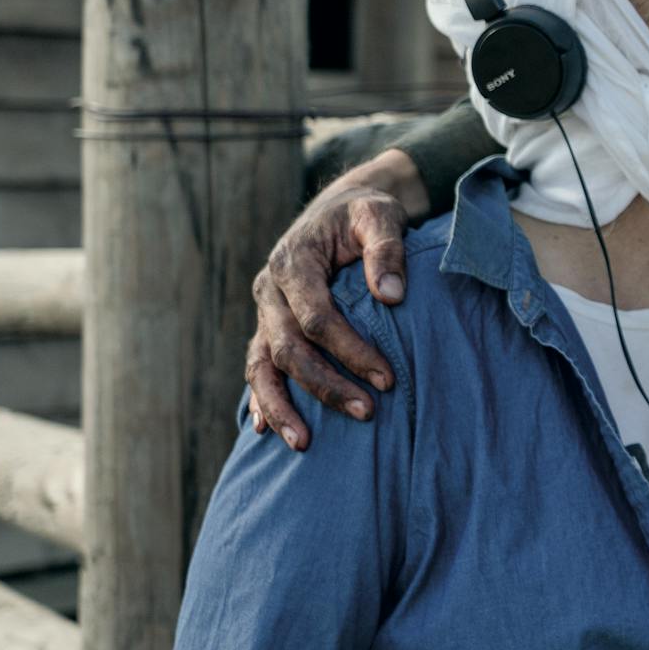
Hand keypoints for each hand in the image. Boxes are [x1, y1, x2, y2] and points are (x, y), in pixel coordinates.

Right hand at [245, 151, 422, 449]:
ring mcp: (265, 311)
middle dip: (326, 385)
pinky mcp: (268, 326)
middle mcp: (270, 290)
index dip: (350, 350)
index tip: (387, 378)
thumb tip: (391, 296)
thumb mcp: (381, 215)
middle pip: (289, 348)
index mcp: (294, 262)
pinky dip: (261, 397)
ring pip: (262, 365)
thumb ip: (387, 250)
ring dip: (281, 406)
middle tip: (368, 412)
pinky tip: (266, 429)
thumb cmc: (365, 213)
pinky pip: (257, 366)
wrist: (340, 207)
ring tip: (304, 443)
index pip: (317, 318)